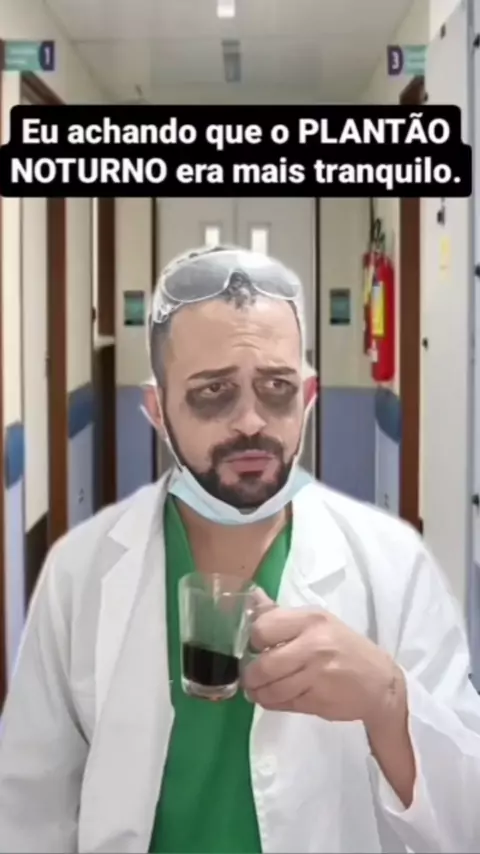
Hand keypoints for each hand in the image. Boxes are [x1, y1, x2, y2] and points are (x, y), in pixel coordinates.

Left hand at [242, 593, 405, 729]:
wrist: (380, 682)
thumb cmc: (344, 647)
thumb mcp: (318, 622)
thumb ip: (281, 614)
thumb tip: (252, 595)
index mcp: (311, 620)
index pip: (263, 628)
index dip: (253, 641)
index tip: (256, 648)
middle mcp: (314, 645)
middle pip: (263, 665)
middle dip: (250, 675)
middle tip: (250, 677)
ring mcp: (317, 675)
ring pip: (272, 689)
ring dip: (258, 693)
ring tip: (257, 690)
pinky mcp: (318, 700)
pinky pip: (284, 704)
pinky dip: (272, 703)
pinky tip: (274, 698)